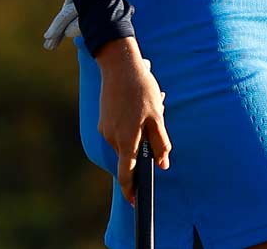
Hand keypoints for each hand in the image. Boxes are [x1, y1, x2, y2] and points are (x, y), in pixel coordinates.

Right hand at [96, 43, 172, 203]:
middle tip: (154, 124)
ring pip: (125, 143)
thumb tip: (163, 165)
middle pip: (128, 157)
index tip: (135, 202)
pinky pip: (119, 133)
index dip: (131, 190)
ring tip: (147, 110)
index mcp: (128, 139)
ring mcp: (106, 130)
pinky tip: (136, 107)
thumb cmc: (141, 89)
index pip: (127, 174)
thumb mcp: (157, 115)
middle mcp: (113, 138)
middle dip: (141, 150)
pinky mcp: (103, 121)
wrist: (118, 65)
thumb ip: (160, 143)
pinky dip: (130, 127)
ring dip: (137, 135)